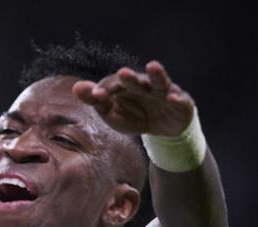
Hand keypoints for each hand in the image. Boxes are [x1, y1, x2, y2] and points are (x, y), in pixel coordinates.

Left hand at [72, 60, 193, 136]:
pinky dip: (177, 99)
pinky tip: (171, 98)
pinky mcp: (181, 103)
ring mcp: (164, 93)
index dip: (104, 89)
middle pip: (135, 80)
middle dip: (129, 78)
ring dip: (156, 75)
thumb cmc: (135, 117)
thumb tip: (76, 87)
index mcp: (126, 87)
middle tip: (123, 74)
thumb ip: (97, 102)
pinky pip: (179, 99)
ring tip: (152, 65)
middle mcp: (145, 85)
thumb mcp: (113, 115)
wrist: (163, 130)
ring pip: (160, 82)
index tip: (94, 95)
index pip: (113, 85)